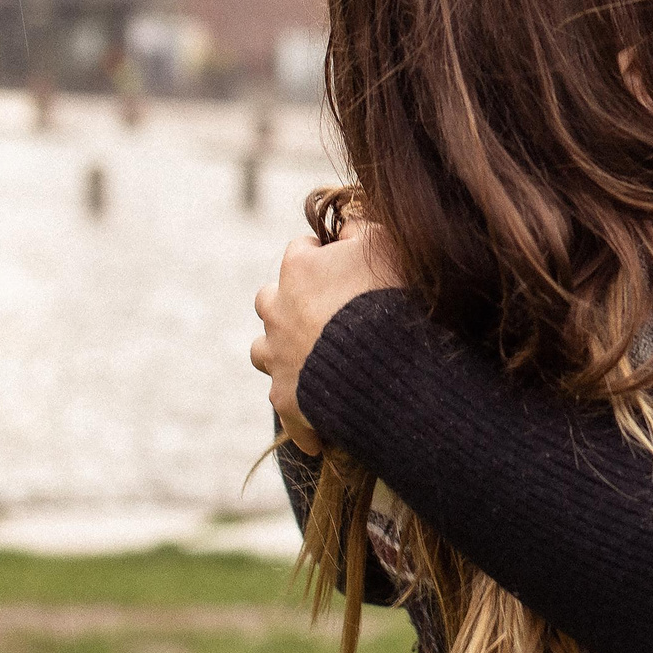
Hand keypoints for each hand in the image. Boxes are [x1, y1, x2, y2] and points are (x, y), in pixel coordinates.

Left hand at [251, 223, 404, 454]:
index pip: (300, 251)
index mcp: (299, 269)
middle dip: (289, 303)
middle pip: (269, 299)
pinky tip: (320, 428)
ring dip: (281, 351)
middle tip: (323, 314)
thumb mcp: (385, 245)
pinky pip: (286, 404)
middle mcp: (278, 310)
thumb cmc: (389, 296)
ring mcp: (278, 355)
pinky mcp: (285, 397)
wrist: (384, 362)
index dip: (321, 256)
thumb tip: (347, 223)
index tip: (341, 266)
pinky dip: (300, 413)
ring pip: (263, 349)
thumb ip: (362, 227)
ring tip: (310, 360)